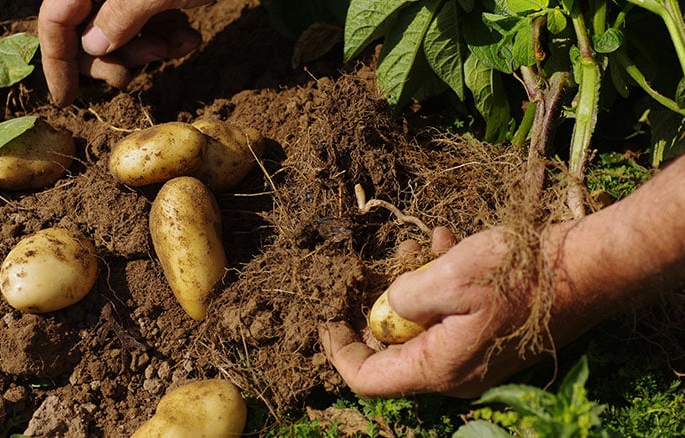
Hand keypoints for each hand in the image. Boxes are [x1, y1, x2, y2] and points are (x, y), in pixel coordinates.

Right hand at [38, 0, 212, 105]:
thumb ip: (122, 16)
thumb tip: (93, 48)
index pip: (55, 19)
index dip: (57, 62)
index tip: (66, 100)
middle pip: (86, 33)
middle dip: (117, 57)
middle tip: (154, 59)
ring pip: (121, 36)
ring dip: (150, 51)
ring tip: (181, 43)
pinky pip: (148, 28)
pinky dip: (168, 39)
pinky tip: (192, 37)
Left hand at [321, 222, 615, 398]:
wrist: (586, 267)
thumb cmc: (519, 274)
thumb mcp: (449, 275)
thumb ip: (404, 297)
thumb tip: (387, 308)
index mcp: (440, 368)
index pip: (368, 379)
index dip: (339, 350)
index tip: (326, 317)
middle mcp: (456, 372)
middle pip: (394, 351)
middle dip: (380, 308)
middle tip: (375, 272)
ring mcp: (476, 355)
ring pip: (423, 326)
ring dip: (414, 286)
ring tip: (418, 246)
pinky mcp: (492, 335)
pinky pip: (451, 315)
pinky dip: (441, 283)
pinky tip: (446, 244)